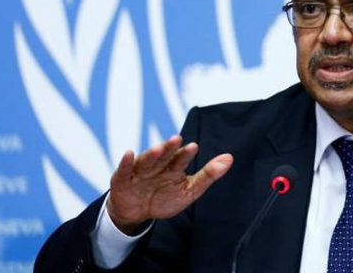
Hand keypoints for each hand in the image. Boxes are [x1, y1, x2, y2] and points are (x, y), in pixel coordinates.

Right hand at [106, 135, 232, 234]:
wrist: (137, 213)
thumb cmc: (165, 198)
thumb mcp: (189, 190)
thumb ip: (208, 175)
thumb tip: (230, 158)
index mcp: (173, 167)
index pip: (181, 159)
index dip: (186, 154)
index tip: (194, 146)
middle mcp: (157, 166)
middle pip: (164, 156)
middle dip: (169, 148)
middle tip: (177, 139)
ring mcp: (139, 172)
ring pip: (146, 161)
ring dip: (152, 154)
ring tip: (159, 148)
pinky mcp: (122, 180)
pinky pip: (123, 170)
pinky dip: (125, 162)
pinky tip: (129, 153)